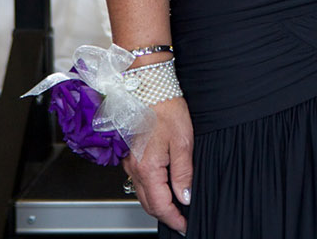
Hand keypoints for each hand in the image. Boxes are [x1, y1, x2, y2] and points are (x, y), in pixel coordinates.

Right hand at [122, 96, 193, 232]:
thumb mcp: (183, 142)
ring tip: (176, 208)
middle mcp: (134, 169)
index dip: (174, 218)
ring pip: (143, 194)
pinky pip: (140, 182)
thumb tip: (186, 196)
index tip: (185, 225)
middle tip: (182, 221)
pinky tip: (165, 188)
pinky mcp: (131, 157)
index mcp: (147, 168)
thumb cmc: (166, 111)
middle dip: (166, 215)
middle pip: (149, 204)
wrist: (149, 90)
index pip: (160, 204)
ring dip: (158, 204)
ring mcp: (130, 164)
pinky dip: (152, 191)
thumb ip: (183, 172)